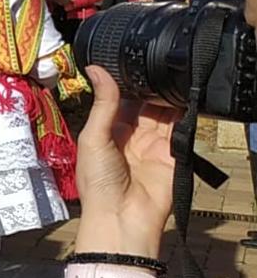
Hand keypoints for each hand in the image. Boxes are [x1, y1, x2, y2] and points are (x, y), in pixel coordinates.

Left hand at [72, 66, 178, 258]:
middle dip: (148, 88)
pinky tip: (181, 97)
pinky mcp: (174, 153)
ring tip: (166, 78)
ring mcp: (154, 144)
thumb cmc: (98, 183)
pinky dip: (183, 113)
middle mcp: (131, 135)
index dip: (124, 83)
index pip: (119, 100)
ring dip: (165, 98)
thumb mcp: (93, 137)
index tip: (128, 60)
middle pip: (144, 104)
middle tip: (152, 66)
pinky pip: (181, 128)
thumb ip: (103, 104)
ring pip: (164, 112)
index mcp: (107, 131)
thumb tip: (96, 69)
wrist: (123, 217)